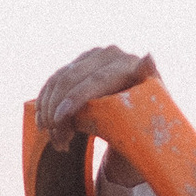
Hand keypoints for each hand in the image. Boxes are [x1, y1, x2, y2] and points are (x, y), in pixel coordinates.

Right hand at [34, 44, 155, 137]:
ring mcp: (92, 58)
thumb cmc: (150, 117)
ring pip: (59, 80)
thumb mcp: (152, 106)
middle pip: (72, 79)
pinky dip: (44, 104)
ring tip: (54, 139)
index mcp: (130, 65)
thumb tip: (148, 57)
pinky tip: (42, 125)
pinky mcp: (78, 64)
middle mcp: (110, 56)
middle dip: (56, 109)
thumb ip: (148, 83)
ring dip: (49, 110)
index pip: (97, 81)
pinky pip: (53, 82)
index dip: (75, 98)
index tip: (59, 120)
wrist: (142, 111)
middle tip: (54, 138)